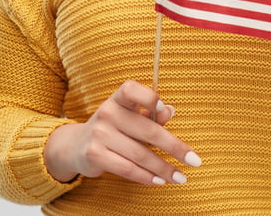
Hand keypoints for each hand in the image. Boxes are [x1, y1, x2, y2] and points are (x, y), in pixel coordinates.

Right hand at [43, 80, 201, 184]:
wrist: (76, 146)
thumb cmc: (113, 128)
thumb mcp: (129, 117)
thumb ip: (150, 115)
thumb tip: (170, 111)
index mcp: (118, 98)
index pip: (131, 90)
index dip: (148, 98)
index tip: (164, 109)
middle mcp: (108, 113)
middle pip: (148, 130)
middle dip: (175, 147)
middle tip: (194, 160)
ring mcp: (99, 134)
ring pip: (140, 154)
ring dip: (163, 168)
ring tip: (180, 177)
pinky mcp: (94, 155)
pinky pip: (127, 168)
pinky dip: (146, 176)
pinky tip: (159, 181)